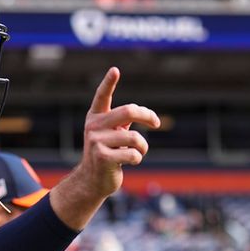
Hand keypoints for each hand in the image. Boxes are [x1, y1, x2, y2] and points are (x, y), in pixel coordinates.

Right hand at [78, 67, 159, 197]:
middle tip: (157, 122)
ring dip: (143, 147)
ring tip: (137, 152)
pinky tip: (129, 162)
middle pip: (128, 111)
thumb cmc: (108, 154)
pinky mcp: (103, 158)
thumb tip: (148, 115)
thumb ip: (124, 122)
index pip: (102, 96)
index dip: (108, 83)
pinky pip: (133, 154)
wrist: (92, 180)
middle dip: (147, 116)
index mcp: (95, 118)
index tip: (115, 70)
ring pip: (135, 138)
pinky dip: (137, 158)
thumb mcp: (113, 134)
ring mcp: (96, 142)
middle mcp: (93, 127)